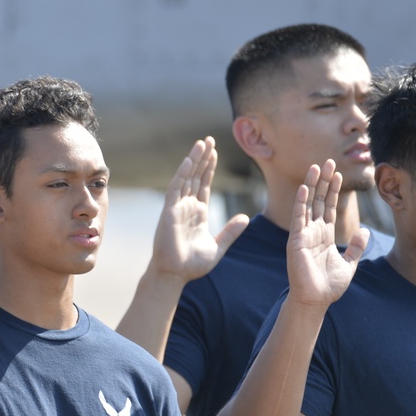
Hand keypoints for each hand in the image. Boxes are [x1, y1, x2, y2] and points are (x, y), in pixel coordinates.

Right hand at [148, 136, 248, 282]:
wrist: (175, 275)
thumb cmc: (192, 265)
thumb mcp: (218, 247)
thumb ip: (230, 232)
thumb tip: (245, 218)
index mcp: (198, 214)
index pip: (204, 185)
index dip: (209, 169)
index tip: (215, 153)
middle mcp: (187, 207)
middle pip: (196, 177)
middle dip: (203, 158)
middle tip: (209, 140)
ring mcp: (177, 208)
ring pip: (187, 178)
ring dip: (194, 160)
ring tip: (202, 143)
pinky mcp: (169, 212)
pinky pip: (176, 188)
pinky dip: (182, 174)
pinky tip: (190, 160)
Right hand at [286, 159, 367, 306]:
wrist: (316, 300)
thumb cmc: (329, 285)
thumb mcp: (350, 263)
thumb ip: (356, 247)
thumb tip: (365, 231)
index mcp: (324, 235)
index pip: (329, 207)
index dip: (333, 190)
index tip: (337, 173)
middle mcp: (313, 231)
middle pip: (319, 200)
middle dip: (324, 181)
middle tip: (327, 161)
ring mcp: (303, 234)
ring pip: (308, 204)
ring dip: (312, 185)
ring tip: (316, 167)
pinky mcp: (296, 240)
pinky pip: (298, 218)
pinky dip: (301, 202)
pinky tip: (305, 188)